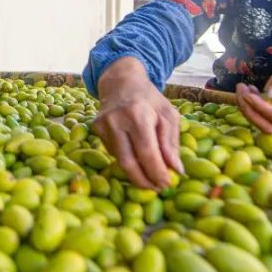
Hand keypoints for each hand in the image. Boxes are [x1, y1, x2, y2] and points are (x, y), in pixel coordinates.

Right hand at [91, 57, 183, 189]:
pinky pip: (113, 153)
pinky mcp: (95, 130)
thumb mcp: (169, 115)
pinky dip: (127, 160)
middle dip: (144, 180)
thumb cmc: (150, 99)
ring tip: (151, 179)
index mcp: (138, 114)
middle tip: (157, 189)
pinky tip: (137, 160)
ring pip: (119, 160)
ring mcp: (102, 125)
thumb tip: (176, 170)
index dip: (157, 172)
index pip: (147, 152)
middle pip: (128, 162)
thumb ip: (171, 143)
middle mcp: (116, 120)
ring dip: (136, 173)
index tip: (167, 184)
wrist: (121, 81)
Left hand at [236, 58, 271, 132]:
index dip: (261, 107)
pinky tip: (248, 90)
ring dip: (247, 107)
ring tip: (243, 88)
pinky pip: (261, 114)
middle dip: (250, 110)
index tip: (248, 94)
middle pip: (268, 126)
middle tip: (241, 91)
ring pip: (262, 122)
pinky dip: (250, 104)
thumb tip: (271, 95)